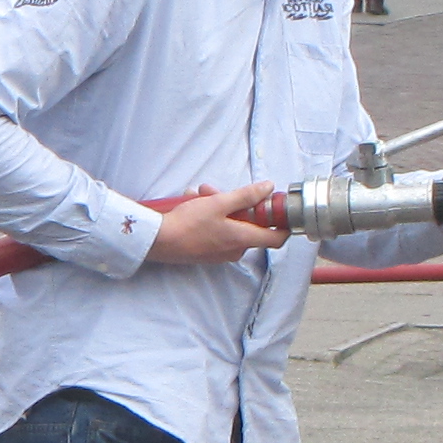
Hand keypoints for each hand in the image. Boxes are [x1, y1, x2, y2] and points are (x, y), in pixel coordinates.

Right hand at [145, 183, 289, 264]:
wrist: (158, 241)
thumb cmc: (188, 223)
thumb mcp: (219, 203)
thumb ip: (246, 196)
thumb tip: (268, 188)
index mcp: (242, 239)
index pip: (276, 239)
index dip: (284, 226)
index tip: (281, 212)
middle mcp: (235, 250)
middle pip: (248, 226)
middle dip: (237, 205)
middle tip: (217, 191)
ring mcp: (220, 254)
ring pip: (231, 227)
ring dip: (220, 208)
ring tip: (199, 194)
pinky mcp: (207, 253)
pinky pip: (218, 233)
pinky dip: (211, 218)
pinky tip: (193, 204)